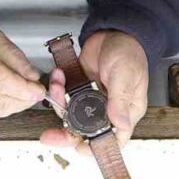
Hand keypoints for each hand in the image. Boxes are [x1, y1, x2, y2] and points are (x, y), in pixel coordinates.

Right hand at [0, 16, 45, 116]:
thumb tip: (33, 77)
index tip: (41, 89)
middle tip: (38, 90)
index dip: (25, 90)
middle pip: (3, 103)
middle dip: (25, 99)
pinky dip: (6, 103)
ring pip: (0, 111)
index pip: (3, 84)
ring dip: (17, 103)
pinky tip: (10, 92)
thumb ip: (16, 57)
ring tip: (26, 90)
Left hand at [40, 30, 148, 156]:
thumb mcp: (126, 75)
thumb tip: (120, 124)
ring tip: (57, 84)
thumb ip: (120, 100)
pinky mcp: (79, 87)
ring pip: (70, 114)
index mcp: (125, 111)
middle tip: (49, 135)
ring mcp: (91, 98)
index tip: (78, 148)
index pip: (113, 139)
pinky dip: (56, 87)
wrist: (114, 30)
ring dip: (58, 102)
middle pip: (85, 131)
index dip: (96, 147)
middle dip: (65, 133)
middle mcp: (107, 109)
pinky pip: (63, 95)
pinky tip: (58, 75)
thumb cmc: (129, 51)